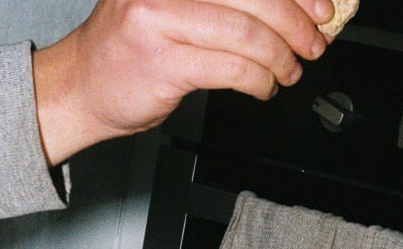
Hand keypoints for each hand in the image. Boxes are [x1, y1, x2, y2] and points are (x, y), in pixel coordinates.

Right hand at [32, 0, 336, 164]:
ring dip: (280, 59)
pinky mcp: (163, 61)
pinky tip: (264, 87)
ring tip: (289, 72)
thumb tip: (289, 8)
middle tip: (314, 43)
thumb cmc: (132, 48)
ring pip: (247, 34)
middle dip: (296, 23)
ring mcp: (160, 18)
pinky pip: (232, 70)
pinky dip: (259, 82)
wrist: (81, 86)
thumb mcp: (175, 6)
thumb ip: (225, 2)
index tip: (321, 7)